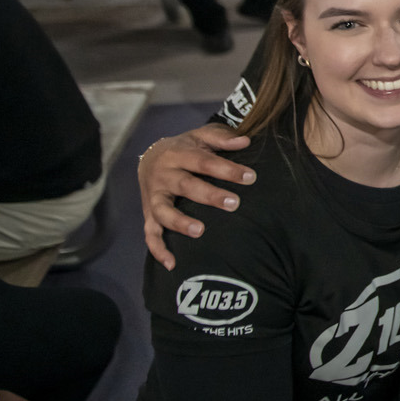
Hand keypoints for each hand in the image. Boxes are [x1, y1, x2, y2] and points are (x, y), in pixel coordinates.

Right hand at [139, 124, 254, 269]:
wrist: (150, 156)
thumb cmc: (185, 148)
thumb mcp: (200, 136)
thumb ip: (221, 137)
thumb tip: (245, 141)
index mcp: (178, 154)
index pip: (204, 162)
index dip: (227, 169)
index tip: (250, 177)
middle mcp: (163, 176)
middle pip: (186, 186)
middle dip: (209, 195)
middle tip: (234, 204)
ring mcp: (154, 196)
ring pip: (163, 211)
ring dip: (180, 222)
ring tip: (200, 231)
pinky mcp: (149, 214)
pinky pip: (150, 234)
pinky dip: (158, 249)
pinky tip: (172, 264)